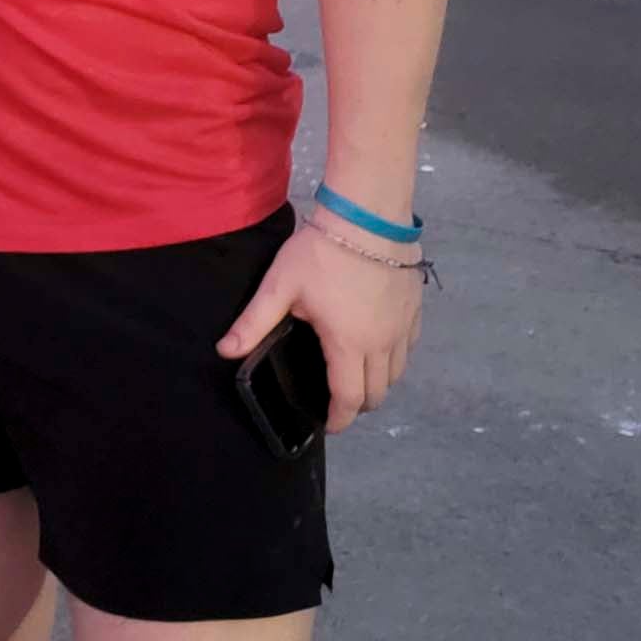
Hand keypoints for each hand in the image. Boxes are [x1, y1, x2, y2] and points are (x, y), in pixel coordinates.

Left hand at [218, 214, 423, 434]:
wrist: (368, 215)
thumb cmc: (322, 251)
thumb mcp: (281, 286)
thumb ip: (254, 322)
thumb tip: (225, 351)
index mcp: (349, 344)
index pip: (349, 398)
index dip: (340, 418)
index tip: (329, 425)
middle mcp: (383, 343)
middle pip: (378, 392)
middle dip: (359, 404)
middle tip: (339, 400)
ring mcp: (403, 326)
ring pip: (397, 372)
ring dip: (379, 382)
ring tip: (357, 377)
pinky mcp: (415, 308)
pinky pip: (409, 347)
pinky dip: (395, 358)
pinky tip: (379, 347)